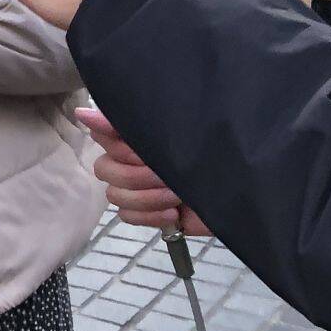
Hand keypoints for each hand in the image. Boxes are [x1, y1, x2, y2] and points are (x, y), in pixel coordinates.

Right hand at [77, 108, 211, 237]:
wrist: (249, 191)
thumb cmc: (219, 154)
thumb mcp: (175, 133)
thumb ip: (127, 124)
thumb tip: (82, 113)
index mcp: (141, 134)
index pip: (104, 136)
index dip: (123, 150)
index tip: (146, 152)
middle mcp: (137, 157)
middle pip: (105, 169)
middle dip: (138, 177)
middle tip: (166, 177)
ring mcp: (143, 187)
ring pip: (115, 195)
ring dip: (147, 199)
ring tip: (175, 197)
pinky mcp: (151, 213)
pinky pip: (126, 217)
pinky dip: (149, 217)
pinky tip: (172, 214)